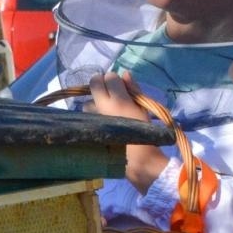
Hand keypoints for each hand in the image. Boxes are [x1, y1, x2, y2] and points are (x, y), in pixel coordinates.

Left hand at [89, 71, 168, 192]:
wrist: (136, 158)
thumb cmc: (145, 132)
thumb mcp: (143, 108)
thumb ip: (134, 89)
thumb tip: (125, 74)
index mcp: (119, 100)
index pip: (110, 77)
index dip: (115, 80)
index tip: (120, 86)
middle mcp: (103, 105)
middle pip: (94, 82)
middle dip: (101, 83)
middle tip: (110, 92)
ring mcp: (93, 116)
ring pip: (88, 100)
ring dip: (96, 102)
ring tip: (106, 112)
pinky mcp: (89, 127)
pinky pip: (87, 115)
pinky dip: (93, 115)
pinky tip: (102, 123)